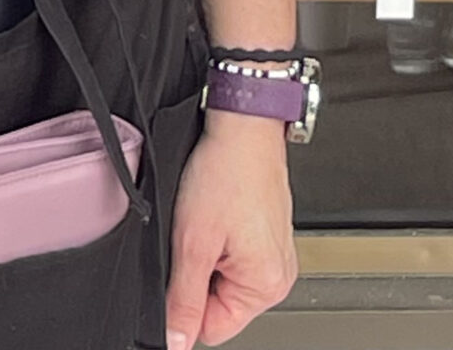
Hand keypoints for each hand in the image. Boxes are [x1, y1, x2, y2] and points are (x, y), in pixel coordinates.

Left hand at [164, 114, 297, 349]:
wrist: (243, 124)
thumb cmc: (226, 172)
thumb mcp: (193, 241)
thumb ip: (183, 299)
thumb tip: (175, 342)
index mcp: (266, 287)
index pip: (213, 327)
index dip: (186, 303)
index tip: (178, 270)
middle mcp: (278, 276)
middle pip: (219, 302)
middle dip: (197, 273)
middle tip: (194, 235)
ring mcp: (274, 254)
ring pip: (222, 275)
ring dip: (206, 253)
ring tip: (206, 219)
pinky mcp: (266, 234)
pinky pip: (233, 253)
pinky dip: (217, 237)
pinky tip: (214, 210)